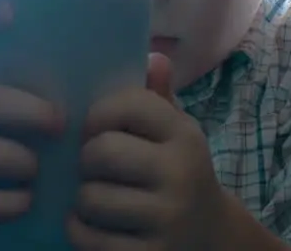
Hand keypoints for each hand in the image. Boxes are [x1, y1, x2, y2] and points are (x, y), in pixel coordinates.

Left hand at [66, 53, 229, 250]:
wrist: (211, 237)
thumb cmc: (177, 173)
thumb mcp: (175, 133)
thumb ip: (158, 97)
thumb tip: (155, 56)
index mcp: (184, 135)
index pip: (127, 104)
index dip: (97, 114)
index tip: (95, 129)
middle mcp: (181, 174)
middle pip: (102, 152)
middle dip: (86, 160)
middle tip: (92, 167)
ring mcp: (167, 218)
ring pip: (90, 198)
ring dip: (82, 199)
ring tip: (93, 197)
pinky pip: (89, 238)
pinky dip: (79, 230)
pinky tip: (91, 225)